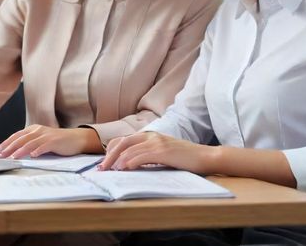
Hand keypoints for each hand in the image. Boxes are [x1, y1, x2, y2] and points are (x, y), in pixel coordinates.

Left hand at [0, 125, 101, 158]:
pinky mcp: (55, 141)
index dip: (3, 145)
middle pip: (19, 139)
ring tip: (11, 157)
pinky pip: (44, 146)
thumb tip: (12, 153)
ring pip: (30, 142)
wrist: (76, 139)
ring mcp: (46, 135)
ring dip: (20, 150)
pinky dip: (38, 151)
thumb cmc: (57, 142)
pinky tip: (32, 156)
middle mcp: (37, 131)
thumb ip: (28, 144)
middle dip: (7, 148)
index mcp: (32, 130)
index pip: (14, 137)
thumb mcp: (40, 141)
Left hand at [98, 131, 215, 173]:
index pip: (123, 140)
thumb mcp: (162, 153)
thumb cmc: (184, 158)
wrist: (205, 157)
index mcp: (150, 135)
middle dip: (109, 156)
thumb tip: (128, 165)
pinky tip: (124, 167)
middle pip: (122, 143)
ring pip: (130, 149)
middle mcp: (151, 136)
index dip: (110, 151)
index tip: (103, 163)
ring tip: (109, 170)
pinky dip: (131, 161)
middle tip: (101, 169)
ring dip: (117, 160)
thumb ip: (147, 155)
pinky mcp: (163, 151)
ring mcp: (157, 142)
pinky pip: (143, 155)